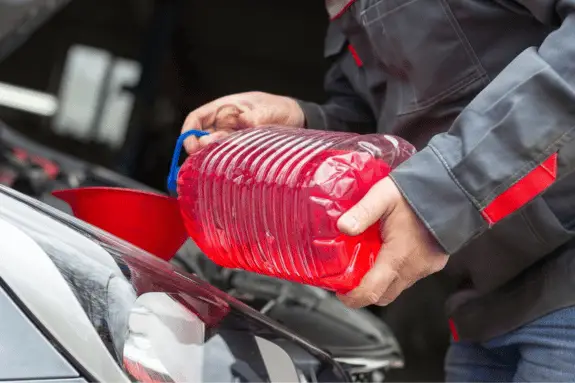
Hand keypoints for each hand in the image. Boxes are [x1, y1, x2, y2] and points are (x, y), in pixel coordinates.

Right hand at [181, 91, 304, 153]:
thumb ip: (258, 115)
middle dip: (200, 149)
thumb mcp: (270, 109)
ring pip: (213, 150)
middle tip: (206, 157)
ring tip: (216, 165)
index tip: (191, 147)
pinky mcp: (240, 151)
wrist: (297, 119)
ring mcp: (232, 138)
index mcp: (224, 108)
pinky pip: (227, 158)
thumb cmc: (280, 109)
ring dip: (212, 158)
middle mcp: (224, 124)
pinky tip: (228, 171)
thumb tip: (245, 121)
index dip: (189, 132)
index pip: (197, 118)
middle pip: (201, 137)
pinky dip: (224, 164)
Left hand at [337, 177, 448, 307]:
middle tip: (349, 277)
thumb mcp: (383, 196)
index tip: (340, 292)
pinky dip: (396, 271)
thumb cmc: (417, 191)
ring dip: (381, 280)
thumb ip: (362, 212)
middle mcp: (413, 268)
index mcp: (398, 256)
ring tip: (366, 261)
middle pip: (383, 295)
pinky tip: (388, 252)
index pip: (372, 292)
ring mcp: (426, 267)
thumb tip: (343, 227)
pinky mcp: (434, 263)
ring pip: (397, 286)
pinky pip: (411, 276)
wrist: (452, 188)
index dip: (352, 298)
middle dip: (364, 291)